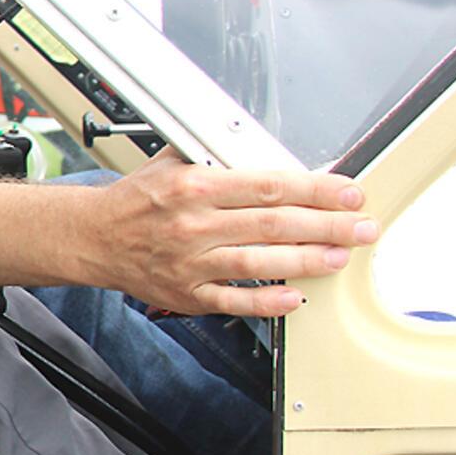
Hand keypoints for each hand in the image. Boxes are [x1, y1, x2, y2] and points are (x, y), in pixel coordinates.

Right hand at [86, 150, 377, 316]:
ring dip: (307, 261)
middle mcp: (192, 224)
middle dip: (327, 226)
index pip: (268, 186)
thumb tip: (268, 152)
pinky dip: (266, 302)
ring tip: (341, 256)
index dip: (315, 190)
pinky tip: (295, 296)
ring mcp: (190, 262)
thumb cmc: (136, 200)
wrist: (92, 237)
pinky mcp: (186, 293)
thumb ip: (216, 156)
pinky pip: (233, 301)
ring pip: (260, 263)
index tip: (347, 193)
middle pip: (273, 224)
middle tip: (363, 227)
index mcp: (193, 186)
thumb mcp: (170, 161)